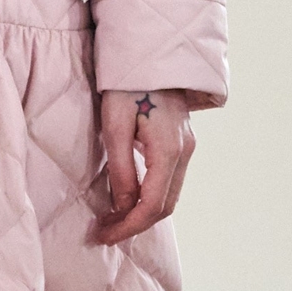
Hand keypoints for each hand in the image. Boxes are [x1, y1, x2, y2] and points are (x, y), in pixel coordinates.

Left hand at [93, 89, 194, 244]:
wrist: (148, 55)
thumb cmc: (126, 87)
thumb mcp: (114, 127)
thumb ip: (121, 170)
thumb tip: (123, 207)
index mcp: (168, 151)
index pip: (152, 206)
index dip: (128, 227)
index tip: (104, 236)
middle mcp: (184, 152)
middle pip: (165, 206)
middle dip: (135, 224)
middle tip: (105, 232)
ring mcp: (187, 146)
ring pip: (170, 194)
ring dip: (142, 212)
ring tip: (112, 218)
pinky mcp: (181, 141)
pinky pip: (169, 180)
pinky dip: (150, 196)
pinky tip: (128, 198)